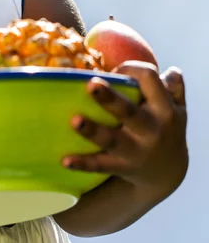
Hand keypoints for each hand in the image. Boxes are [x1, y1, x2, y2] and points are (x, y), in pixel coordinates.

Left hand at [62, 63, 187, 200]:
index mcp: (164, 108)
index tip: (116, 73)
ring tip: (74, 120)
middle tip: (92, 84)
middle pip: (128, 111)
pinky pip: (100, 165)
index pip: (149, 79)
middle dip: (110, 98)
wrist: (167, 172)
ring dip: (93, 131)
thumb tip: (172, 71)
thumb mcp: (177, 108)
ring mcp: (135, 150)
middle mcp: (151, 129)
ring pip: (111, 140)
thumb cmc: (164, 126)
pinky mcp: (120, 166)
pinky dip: (82, 164)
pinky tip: (65, 160)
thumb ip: (173, 88)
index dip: (130, 70)